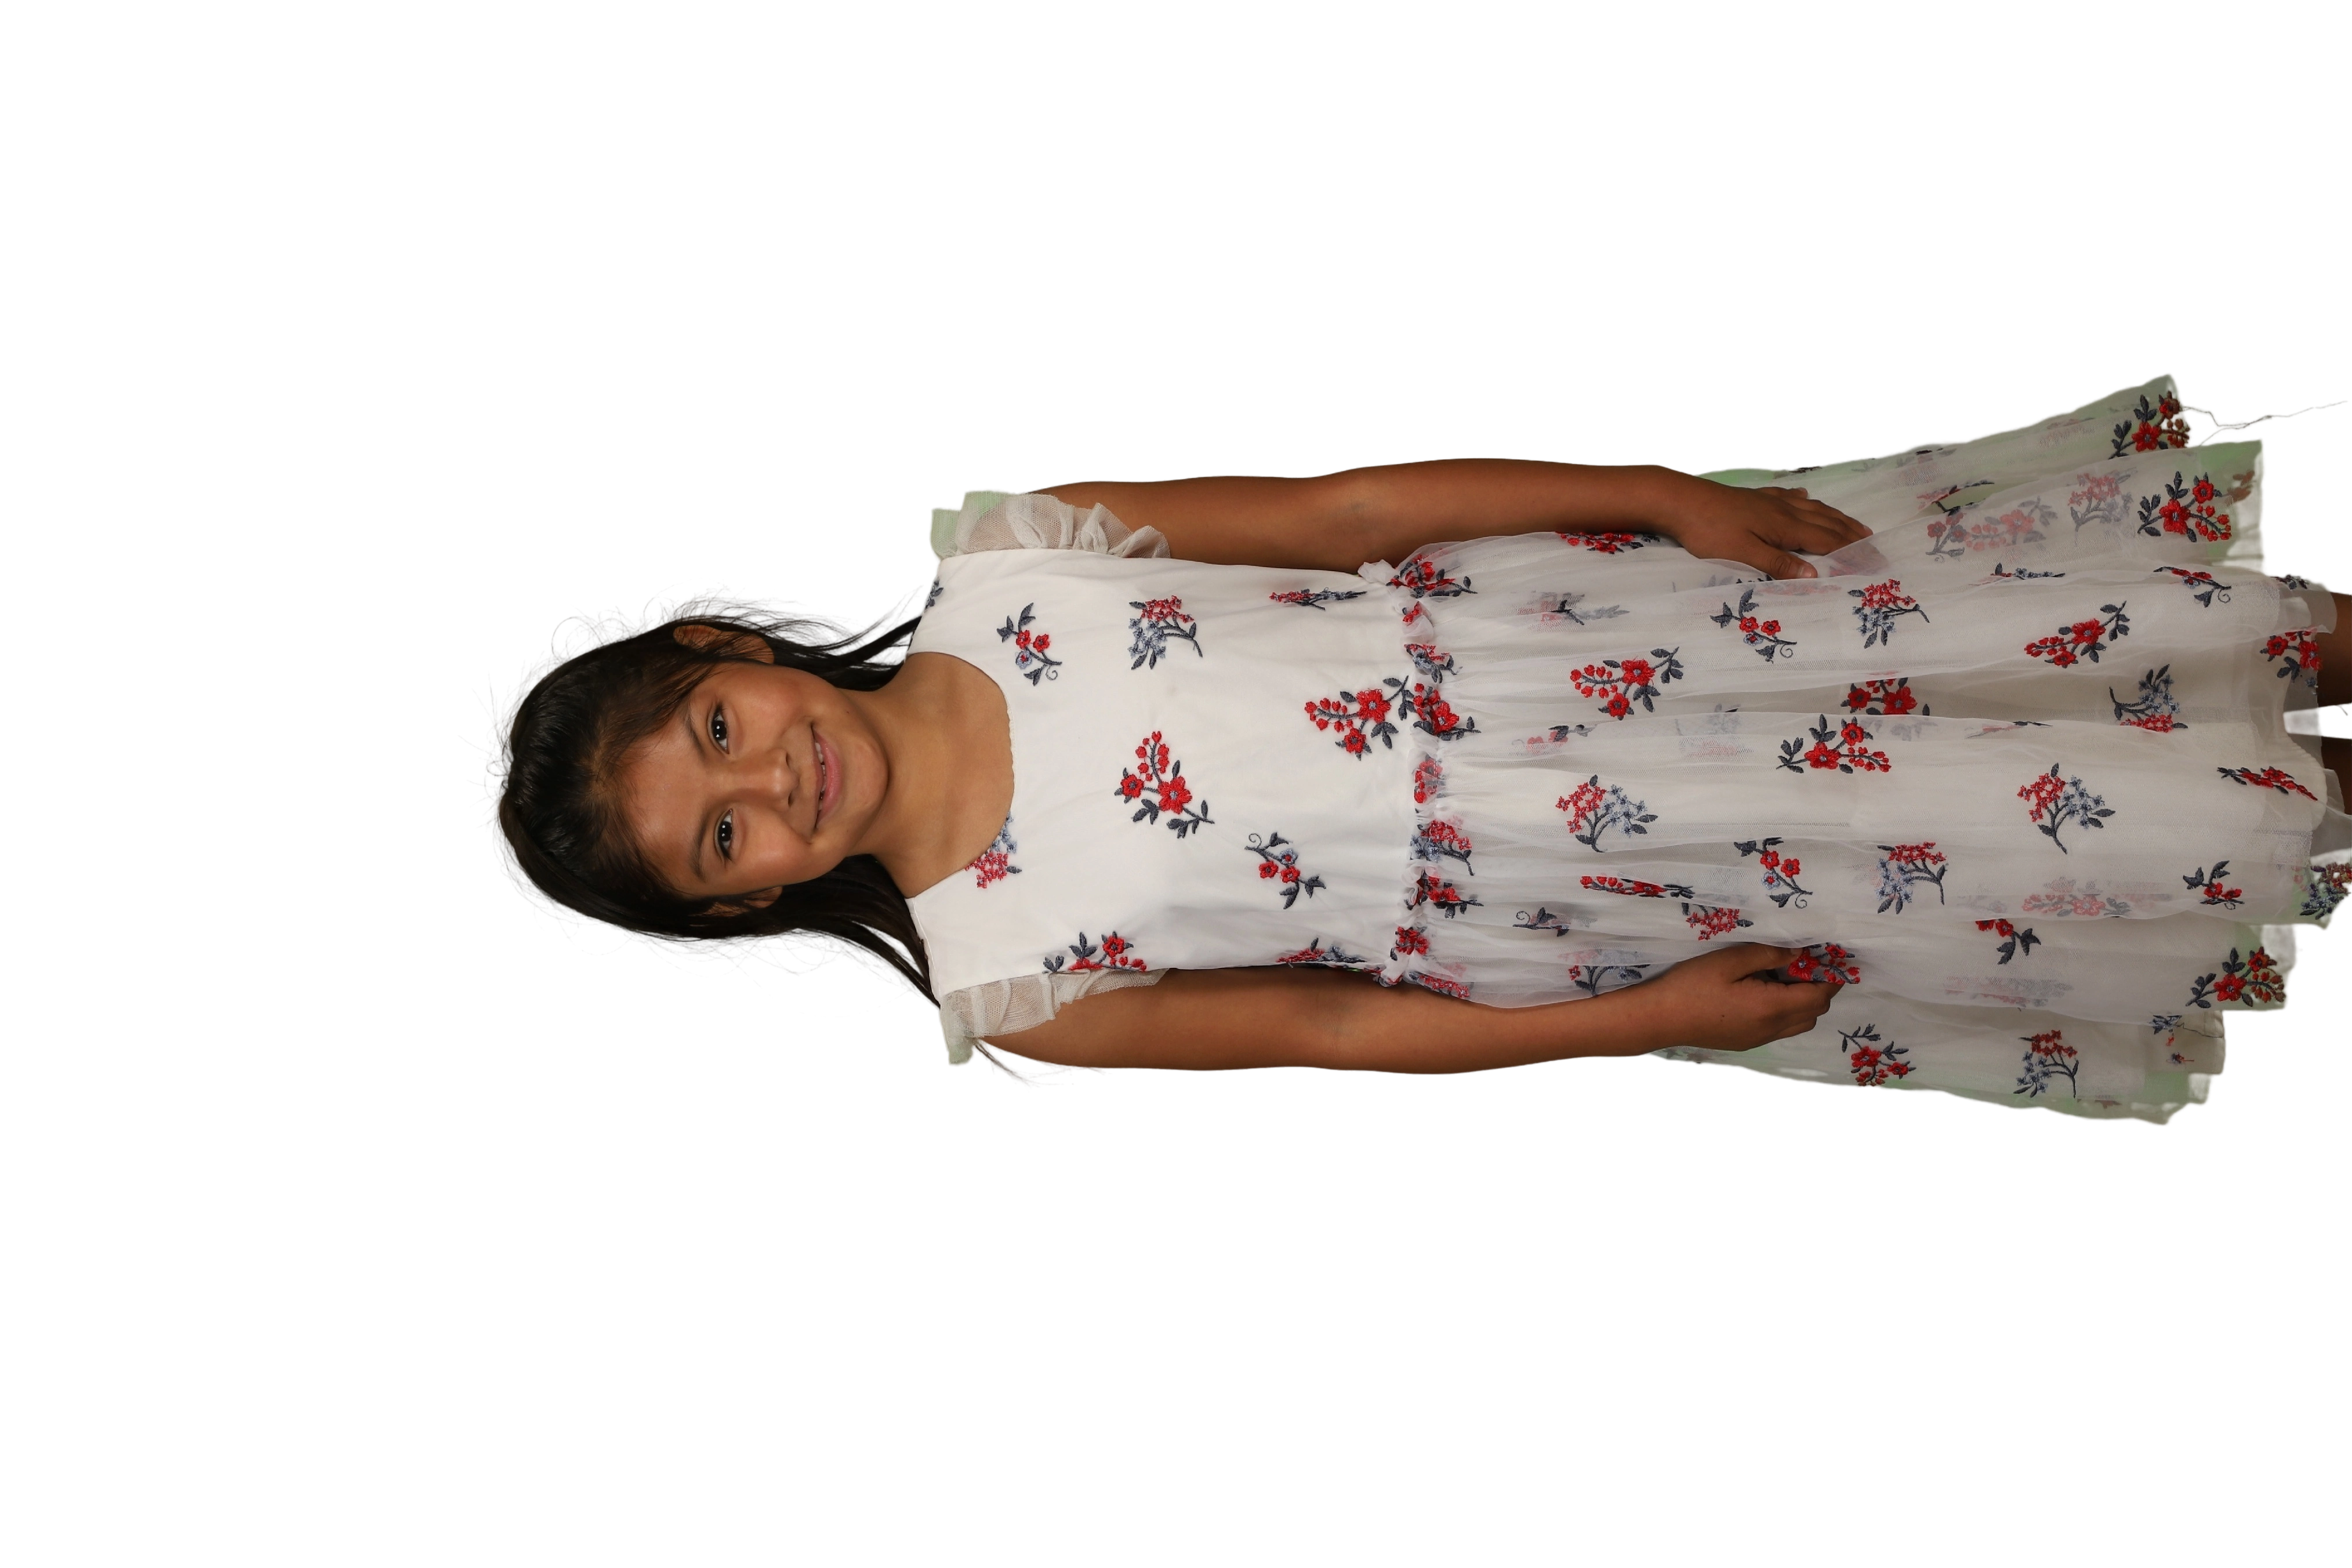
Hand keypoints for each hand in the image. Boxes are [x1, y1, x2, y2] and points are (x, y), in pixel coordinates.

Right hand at [1641, 943, 1842, 1051]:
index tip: (1825, 956)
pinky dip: (1786, 1012)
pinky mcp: (1747, 1042)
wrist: (1660, 1018)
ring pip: (1800, 1024)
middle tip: (1802, 963)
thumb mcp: (1729, 960)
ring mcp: (1759, 1039)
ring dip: (1803, 1002)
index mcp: (1771, 1008)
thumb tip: (1799, 953)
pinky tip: (1763, 993)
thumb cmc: (1691, 985)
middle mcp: (1771, 1029)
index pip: (1820, 996)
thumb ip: (1768, 954)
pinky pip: (1781, 1029)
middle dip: (1819, 988)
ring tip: (1783, 978)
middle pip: (1815, 1013)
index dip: (1830, 977)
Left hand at [1653, 479, 1871, 580]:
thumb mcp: (1743, 553)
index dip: (1852, 553)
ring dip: (1836, 517)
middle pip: (1827, 523)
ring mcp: (1770, 501)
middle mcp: (1784, 510)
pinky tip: (1806, 498)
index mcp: (1785, 527)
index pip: (1828, 542)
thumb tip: (1815, 575)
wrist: (1681, 500)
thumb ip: (1777, 564)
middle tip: (1875, 545)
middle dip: (1852, 535)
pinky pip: (1790, 497)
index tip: (1874, 562)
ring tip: (1854, 525)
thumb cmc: (1709, 531)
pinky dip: (1805, 501)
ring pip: (1813, 508)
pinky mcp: (1755, 497)